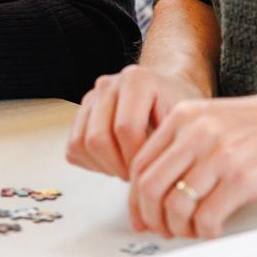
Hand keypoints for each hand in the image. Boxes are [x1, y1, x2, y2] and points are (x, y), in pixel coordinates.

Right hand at [67, 65, 204, 179]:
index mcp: (135, 80)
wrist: (165, 91)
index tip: (150, 171)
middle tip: (136, 176)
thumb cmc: (176, 107)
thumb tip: (153, 176)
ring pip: (80, 144)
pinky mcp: (80, 113)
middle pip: (98, 138)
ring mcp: (90, 98)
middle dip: (118, 166)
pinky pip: (73, 147)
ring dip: (103, 165)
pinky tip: (115, 162)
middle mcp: (107, 85)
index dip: (136, 158)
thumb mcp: (183, 120)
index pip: (126, 129)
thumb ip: (168, 141)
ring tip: (126, 168)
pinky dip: (91, 163)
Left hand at [127, 89, 256, 239]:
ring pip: (175, 204)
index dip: (135, 196)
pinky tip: (211, 230)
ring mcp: (218, 155)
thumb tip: (156, 185)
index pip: (139, 163)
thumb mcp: (211, 120)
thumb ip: (182, 144)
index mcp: (182, 118)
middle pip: (149, 186)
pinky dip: (204, 231)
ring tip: (187, 232)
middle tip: (159, 229)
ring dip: (176, 227)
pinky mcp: (242, 178)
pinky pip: (208, 216)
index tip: (140, 213)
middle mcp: (195, 134)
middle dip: (150, 216)